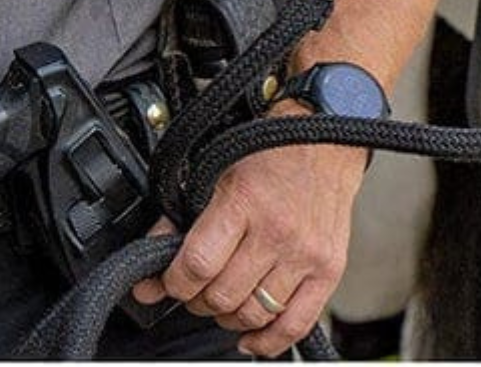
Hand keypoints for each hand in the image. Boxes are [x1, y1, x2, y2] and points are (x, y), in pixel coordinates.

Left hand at [132, 125, 365, 358]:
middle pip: (222, 296)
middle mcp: (276, 232)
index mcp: (244, 201)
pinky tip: (251, 336)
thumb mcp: (217, 170)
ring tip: (223, 299)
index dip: (173, 282)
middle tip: (195, 287)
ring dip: (228, 317)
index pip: (197, 265)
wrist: (325, 139)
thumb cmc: (269, 151)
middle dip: (198, 299)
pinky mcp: (328, 270)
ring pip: (252, 315)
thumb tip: (152, 256)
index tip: (168, 281)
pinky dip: (268, 341)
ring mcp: (305, 255)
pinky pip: (295, 326)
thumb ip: (183, 215)